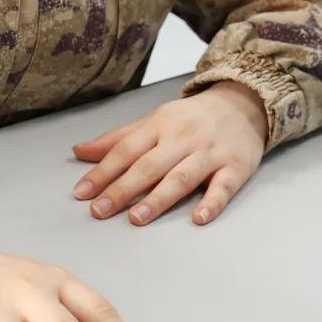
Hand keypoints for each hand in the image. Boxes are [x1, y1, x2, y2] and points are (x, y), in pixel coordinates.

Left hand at [71, 80, 267, 227]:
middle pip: (149, 165)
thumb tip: (79, 151)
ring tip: (136, 218)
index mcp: (159, 125)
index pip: (126, 150)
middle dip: (122, 189)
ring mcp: (209, 153)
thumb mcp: (153, 120)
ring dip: (158, 199)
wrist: (242, 103)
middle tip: (99, 211)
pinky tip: (198, 218)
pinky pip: (222, 187)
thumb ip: (117, 138)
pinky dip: (211, 203)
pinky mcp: (235, 167)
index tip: (82, 192)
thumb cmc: (190, 117)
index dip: (102, 171)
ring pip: (181, 177)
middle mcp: (182, 138)